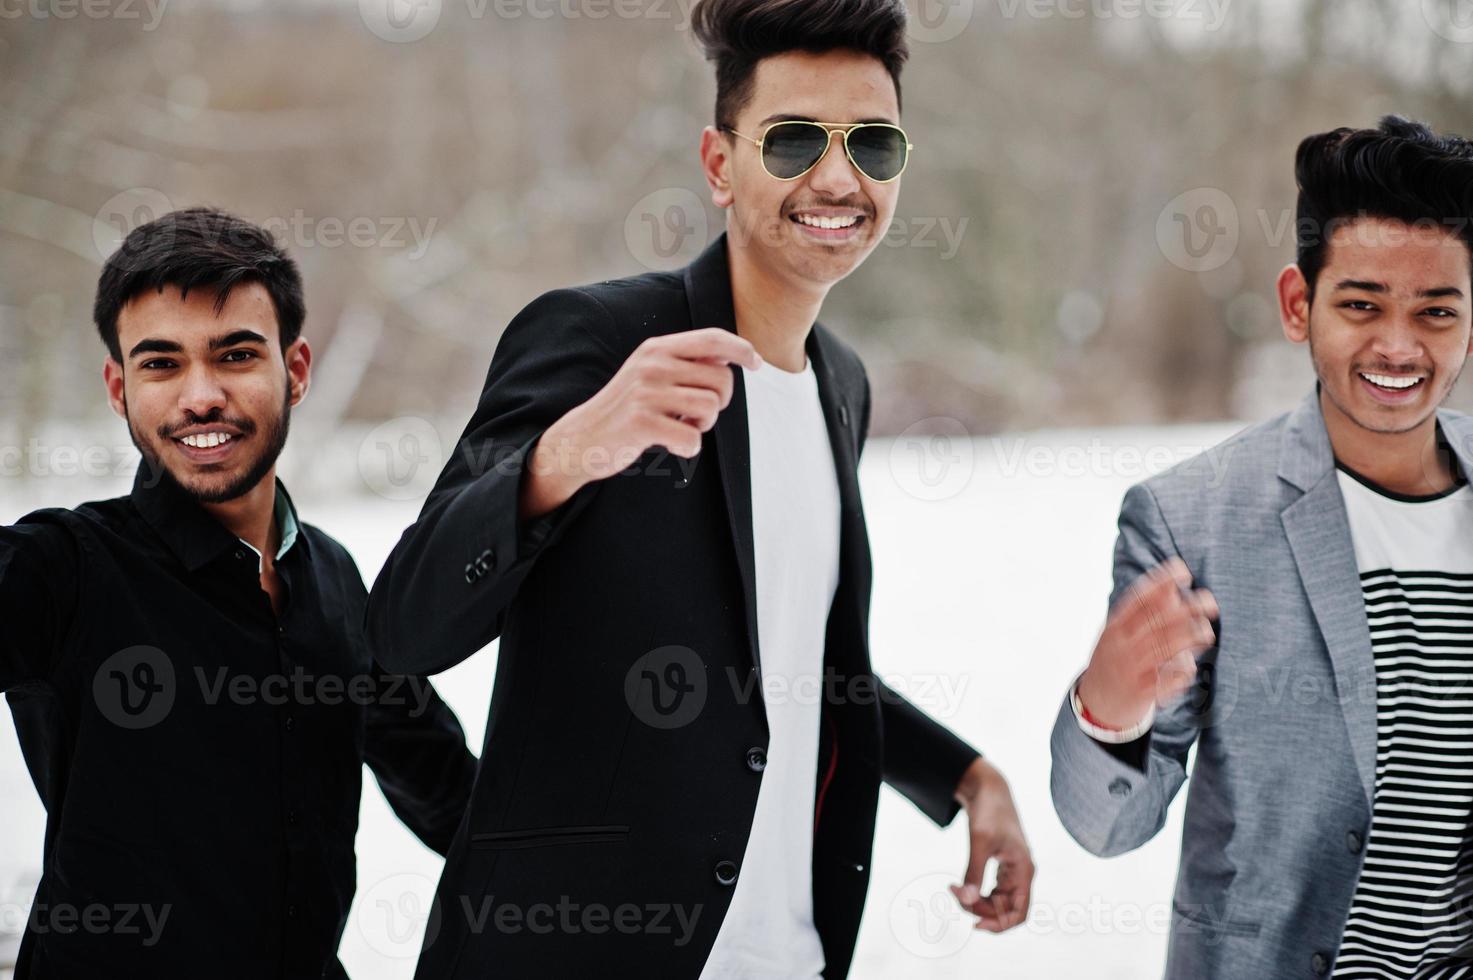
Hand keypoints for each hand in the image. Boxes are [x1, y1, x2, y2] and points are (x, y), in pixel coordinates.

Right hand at [520, 327, 761, 519]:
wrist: (582, 438)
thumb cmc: (628, 408)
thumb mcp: (651, 374)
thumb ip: (685, 363)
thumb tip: (729, 360)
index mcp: (657, 348)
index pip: (712, 338)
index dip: (741, 349)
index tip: (756, 363)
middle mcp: (652, 364)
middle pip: (721, 380)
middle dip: (719, 402)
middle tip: (694, 414)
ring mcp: (646, 393)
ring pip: (711, 408)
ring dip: (704, 425)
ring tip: (680, 426)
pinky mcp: (642, 423)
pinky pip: (693, 438)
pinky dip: (688, 447)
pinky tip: (670, 445)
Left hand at [950, 756, 1033, 932]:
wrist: (987, 789)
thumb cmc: (989, 811)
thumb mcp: (980, 842)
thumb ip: (974, 872)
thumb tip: (966, 901)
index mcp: (1024, 870)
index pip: (1020, 912)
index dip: (1000, 924)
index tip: (975, 924)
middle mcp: (1021, 874)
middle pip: (1005, 910)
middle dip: (980, 909)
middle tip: (955, 895)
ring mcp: (1012, 871)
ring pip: (997, 902)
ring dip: (976, 902)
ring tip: (954, 890)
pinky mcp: (1001, 867)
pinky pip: (991, 891)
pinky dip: (975, 892)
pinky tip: (959, 887)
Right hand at [1076, 557, 1217, 729]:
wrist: (1097, 703)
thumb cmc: (1113, 660)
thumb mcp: (1116, 634)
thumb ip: (1140, 615)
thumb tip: (1173, 589)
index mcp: (1114, 628)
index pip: (1138, 599)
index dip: (1161, 582)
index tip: (1183, 571)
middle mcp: (1122, 646)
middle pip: (1158, 621)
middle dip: (1188, 608)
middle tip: (1210, 602)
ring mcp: (1132, 668)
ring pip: (1167, 647)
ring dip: (1192, 637)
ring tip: (1206, 632)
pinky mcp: (1143, 692)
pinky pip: (1170, 677)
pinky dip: (1184, 670)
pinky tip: (1191, 666)